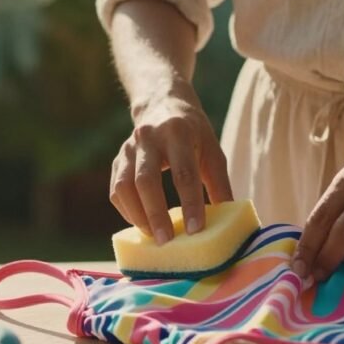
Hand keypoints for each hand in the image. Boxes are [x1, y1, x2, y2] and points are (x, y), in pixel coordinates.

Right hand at [110, 82, 232, 243]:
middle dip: (155, 214)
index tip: (196, 230)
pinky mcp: (117, 159)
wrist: (161, 102)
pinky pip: (116, 191)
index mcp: (178, 132)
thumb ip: (219, 184)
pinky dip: (128, 211)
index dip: (190, 203)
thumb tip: (227, 222)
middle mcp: (148, 137)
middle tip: (166, 241)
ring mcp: (128, 148)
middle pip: (146, 180)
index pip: (183, 173)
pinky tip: (142, 224)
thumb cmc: (193, 133)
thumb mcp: (212, 150)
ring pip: (124, 187)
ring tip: (153, 237)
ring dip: (137, 216)